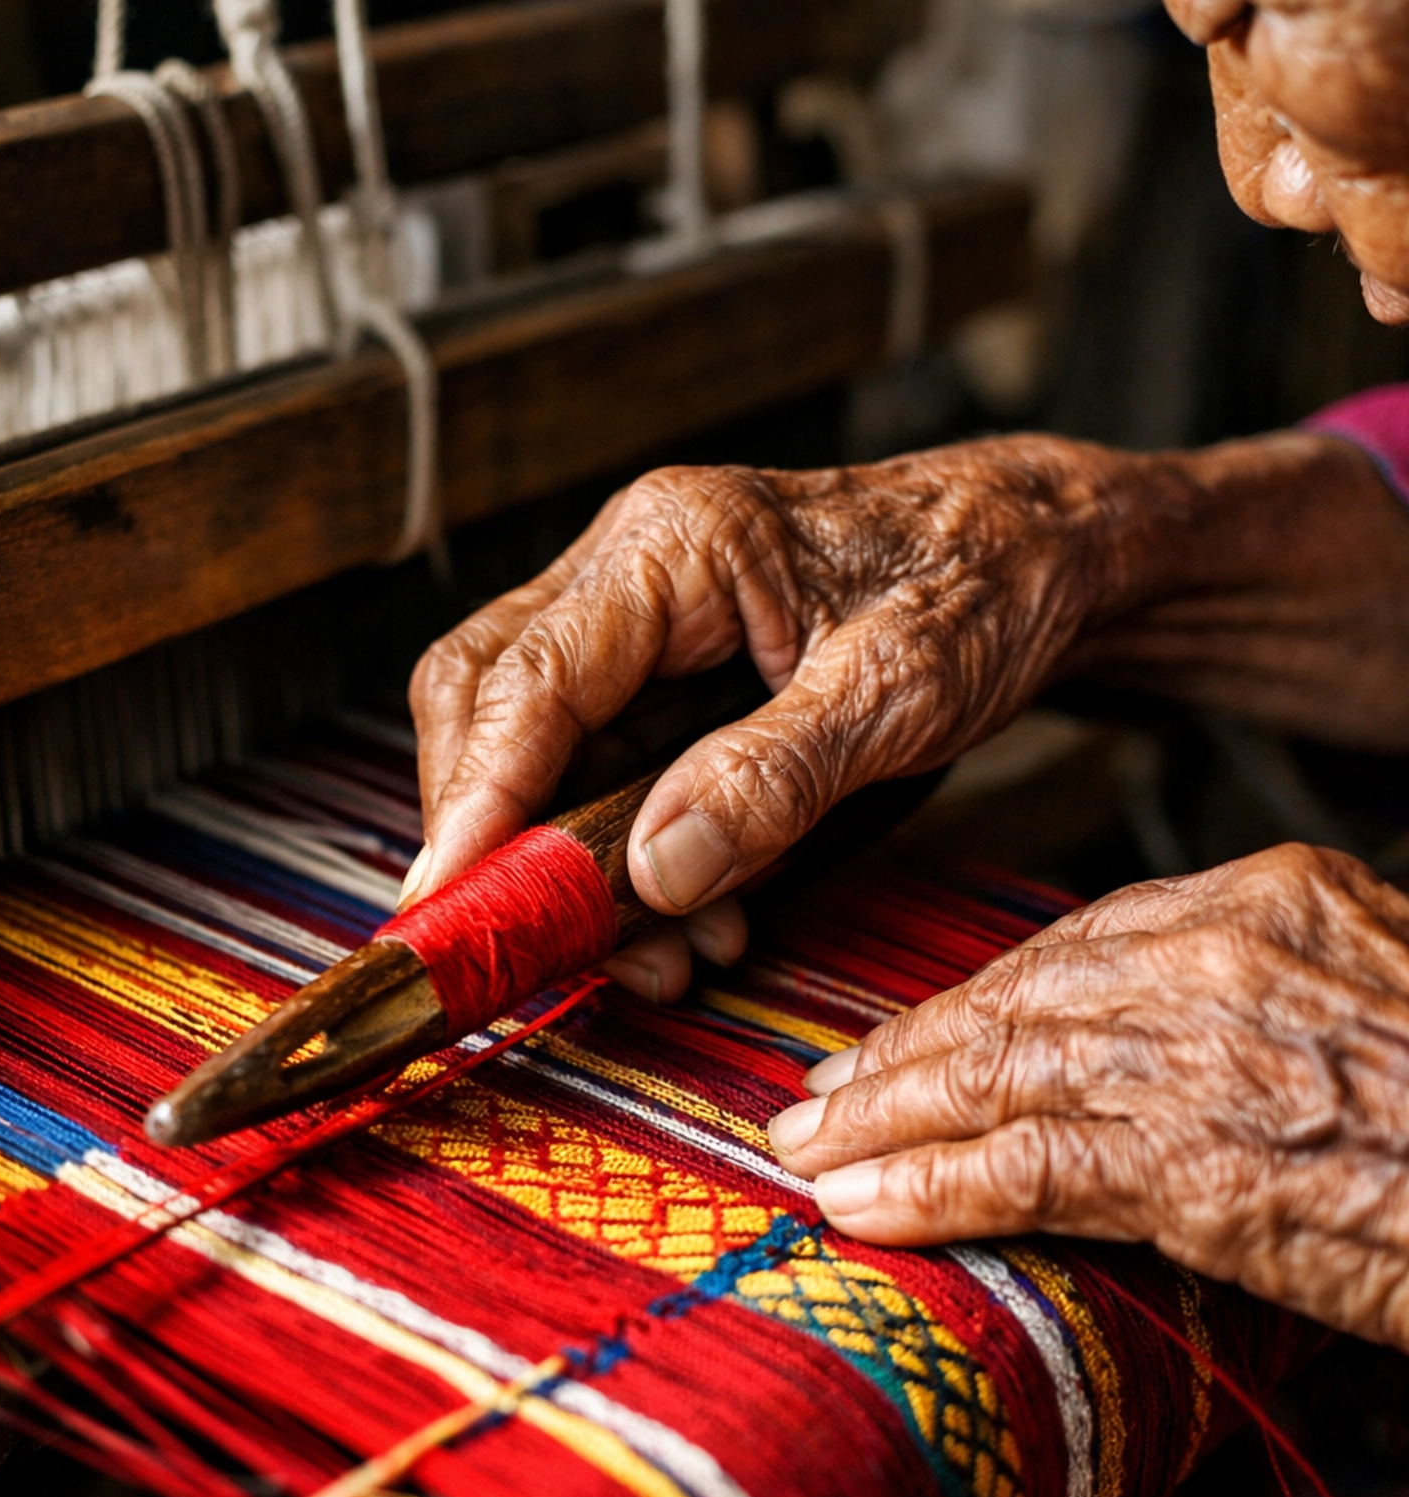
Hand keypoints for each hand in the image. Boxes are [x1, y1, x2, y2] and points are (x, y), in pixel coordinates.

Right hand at [407, 438, 1178, 997]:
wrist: (1046, 552)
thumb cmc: (987, 585)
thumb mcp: (901, 692)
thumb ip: (774, 778)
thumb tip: (652, 870)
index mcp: (675, 542)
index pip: (524, 681)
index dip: (475, 802)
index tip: (450, 906)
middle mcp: (630, 569)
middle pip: (484, 705)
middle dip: (500, 840)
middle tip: (543, 949)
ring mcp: (640, 623)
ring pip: (530, 749)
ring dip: (570, 867)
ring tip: (665, 954)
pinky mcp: (664, 675)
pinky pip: (599, 771)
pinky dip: (624, 860)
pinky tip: (694, 917)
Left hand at [767, 844, 1408, 1348]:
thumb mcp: (1374, 1020)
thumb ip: (1267, 1013)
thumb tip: (1166, 1064)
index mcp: (1278, 898)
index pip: (1080, 943)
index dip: (978, 1002)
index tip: (910, 1043)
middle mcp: (1229, 949)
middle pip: (1019, 994)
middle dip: (906, 1055)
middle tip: (817, 1102)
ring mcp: (1210, 1047)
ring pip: (1000, 1070)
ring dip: (887, 1120)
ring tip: (808, 1156)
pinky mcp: (1202, 1157)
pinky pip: (1029, 1166)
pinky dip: (936, 1189)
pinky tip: (870, 1211)